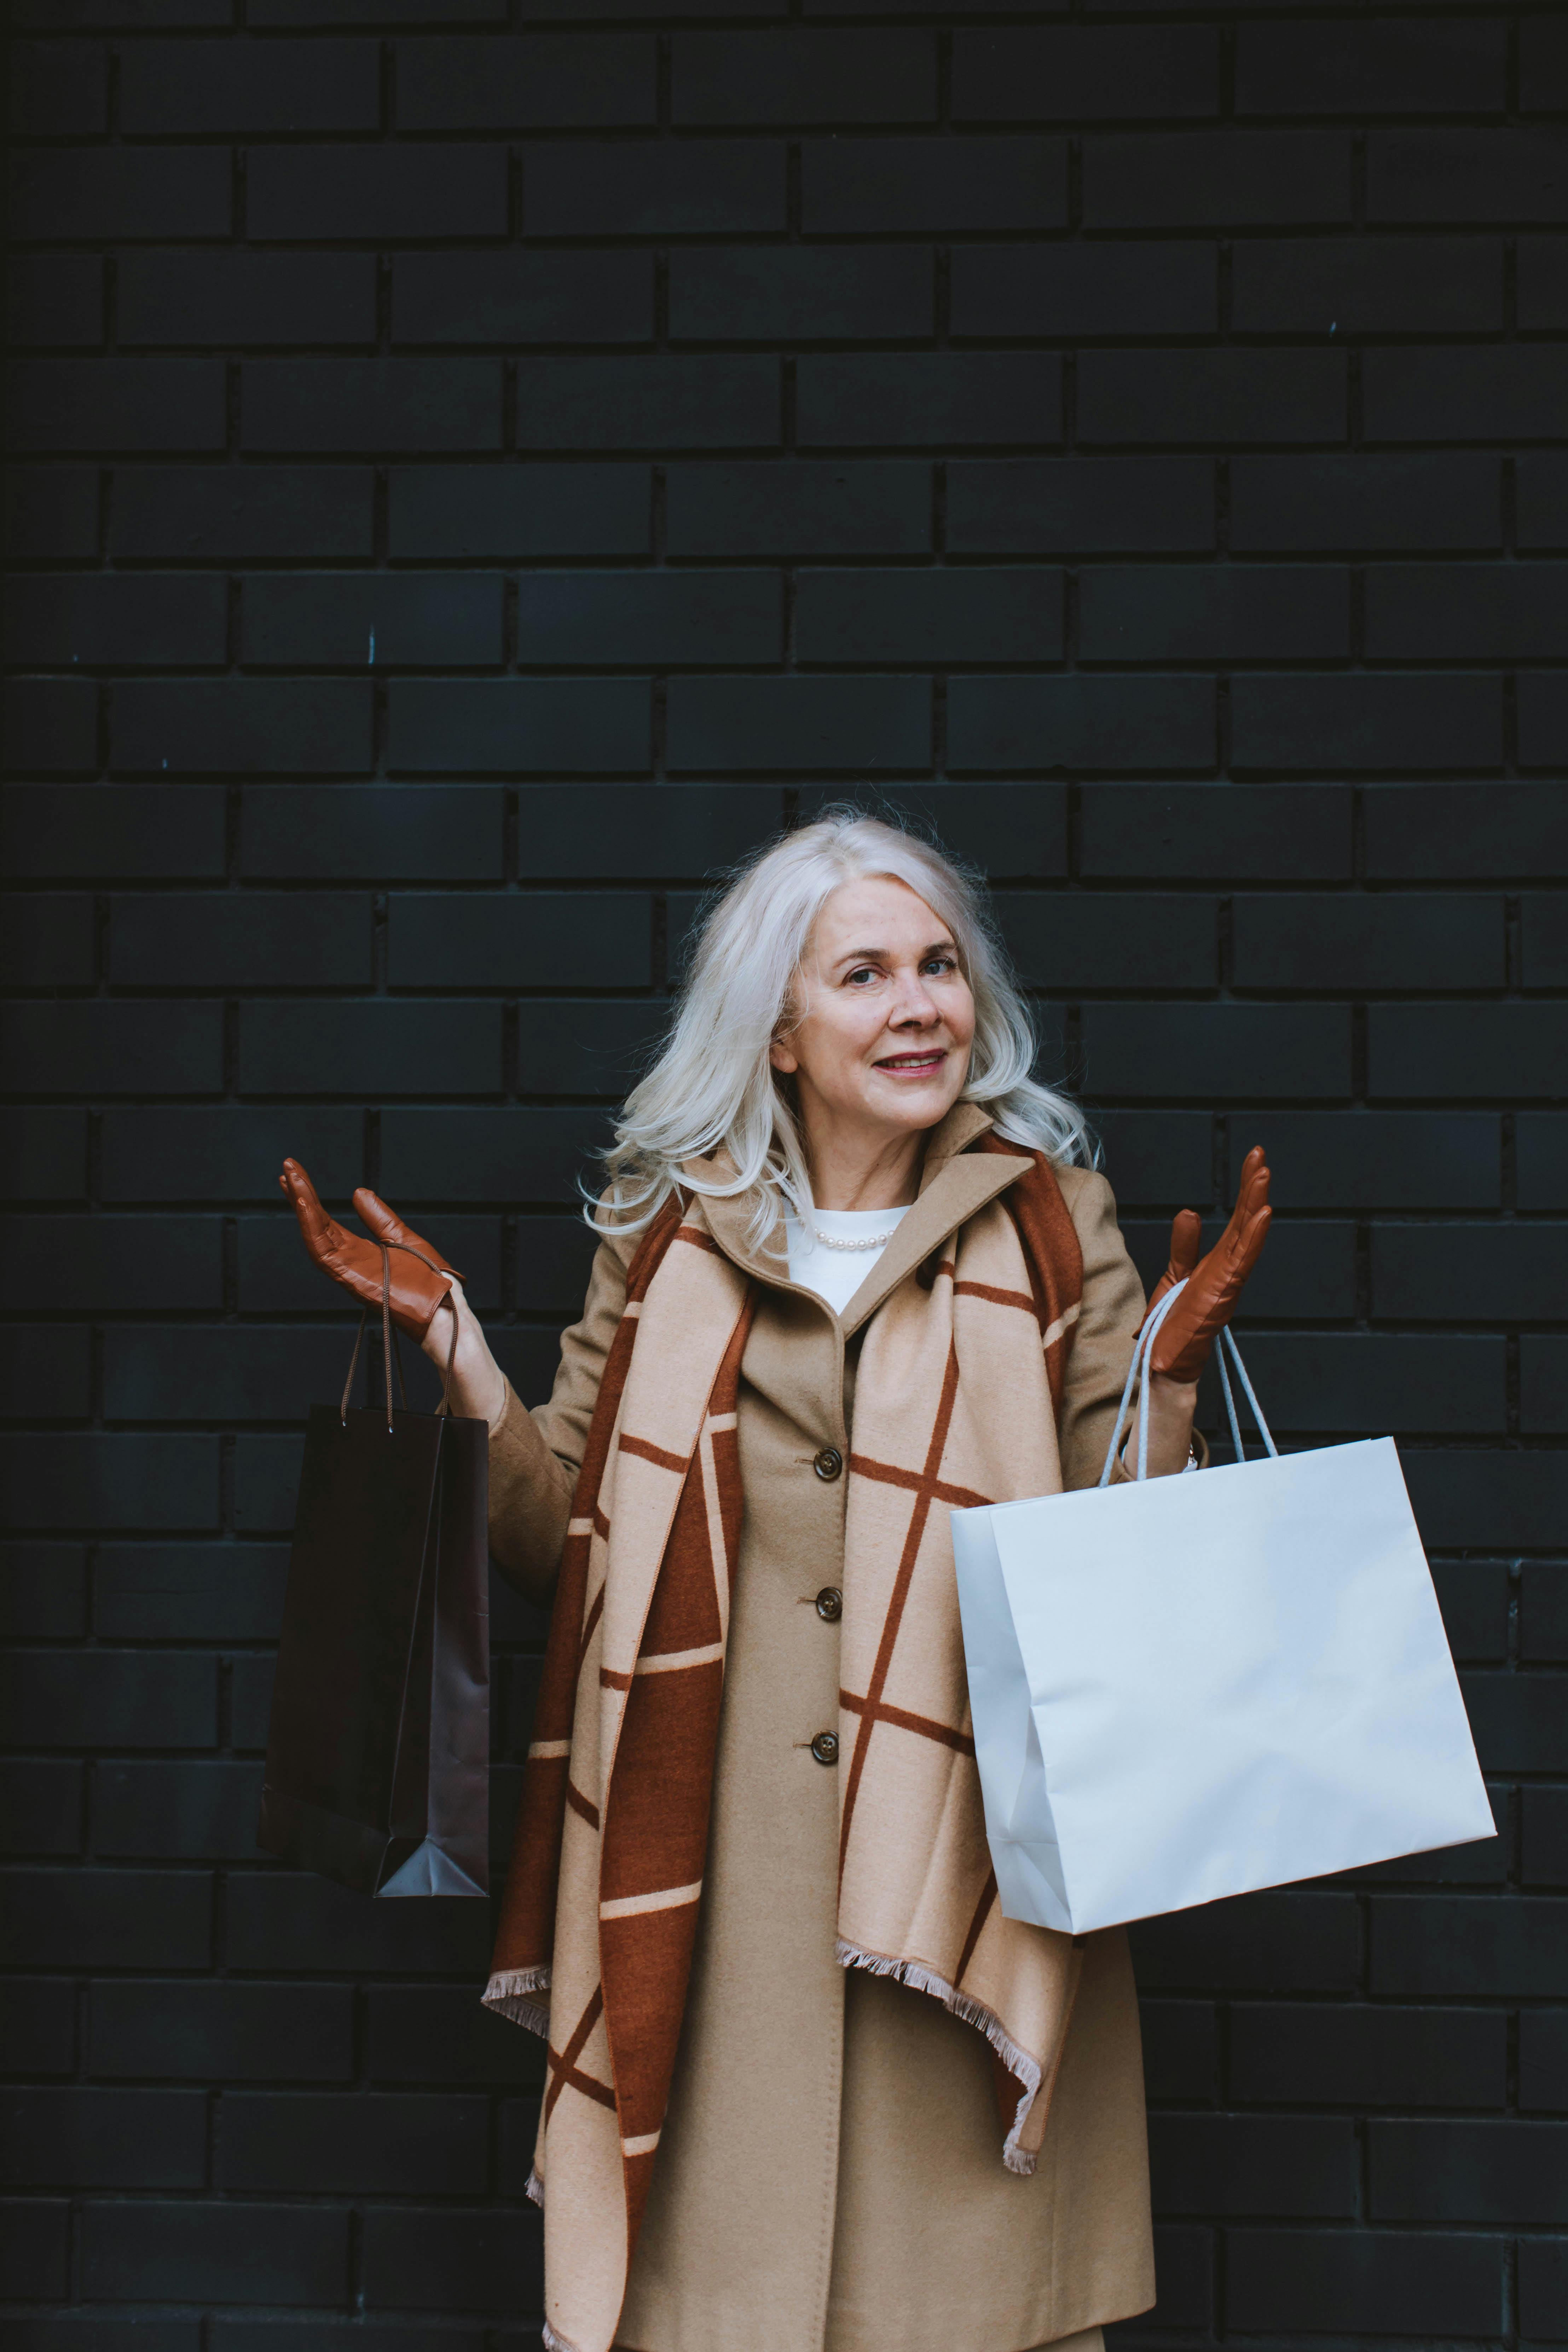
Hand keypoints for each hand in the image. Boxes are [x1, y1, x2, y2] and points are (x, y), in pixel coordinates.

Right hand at [280, 1159, 457, 1341]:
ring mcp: (345, 1269)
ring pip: (314, 1233)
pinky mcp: (348, 1277)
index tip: (297, 1174)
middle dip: (299, 1195)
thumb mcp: (403, 1238)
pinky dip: (311, 1226)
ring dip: (301, 1205)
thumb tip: (357, 1193)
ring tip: (290, 1177)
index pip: (326, 1221)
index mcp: (358, 1251)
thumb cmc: (428, 1280)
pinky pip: (323, 1249)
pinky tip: (304, 1203)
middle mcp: (346, 1260)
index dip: (310, 1198)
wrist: (442, 1305)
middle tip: (286, 1166)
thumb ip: (379, 1218)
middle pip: (316, 1223)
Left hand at [1142, 1145, 1271, 1385]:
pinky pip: (1241, 1262)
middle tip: (1259, 1155)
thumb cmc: (1172, 1324)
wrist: (1164, 1363)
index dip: (1246, 1190)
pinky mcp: (1221, 1295)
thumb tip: (1189, 1211)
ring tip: (1262, 1174)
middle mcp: (1230, 1270)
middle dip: (1253, 1188)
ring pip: (1247, 1237)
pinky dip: (1252, 1238)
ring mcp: (1228, 1282)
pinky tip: (1262, 1214)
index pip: (1237, 1219)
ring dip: (1256, 1205)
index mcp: (1220, 1262)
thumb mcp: (1175, 1274)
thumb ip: (1184, 1244)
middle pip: (1245, 1222)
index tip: (1254, 1161)